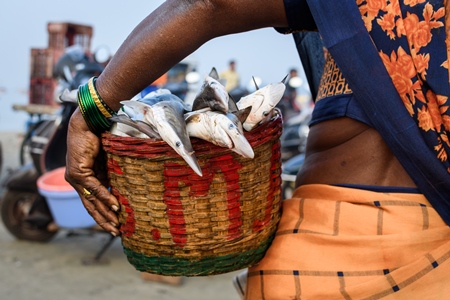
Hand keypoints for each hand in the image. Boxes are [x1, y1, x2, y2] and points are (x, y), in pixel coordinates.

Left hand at [65, 108, 120, 235]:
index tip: (114, 224)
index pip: (92, 202)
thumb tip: (123, 189)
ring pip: (91, 201)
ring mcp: (75, 179)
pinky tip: (115, 206)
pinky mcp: (77, 173)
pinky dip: (105, 198)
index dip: (103, 214)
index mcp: (85, 180)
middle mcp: (77, 182)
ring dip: (105, 213)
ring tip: (116, 224)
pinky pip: (94, 188)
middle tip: (115, 232)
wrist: (88, 124)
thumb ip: (111, 176)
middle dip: (103, 220)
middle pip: (90, 206)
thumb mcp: (107, 163)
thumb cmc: (99, 141)